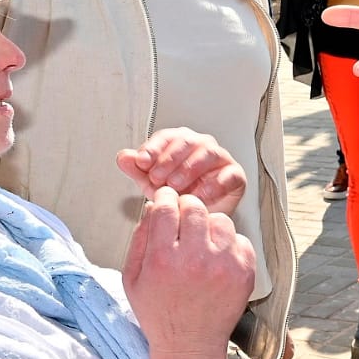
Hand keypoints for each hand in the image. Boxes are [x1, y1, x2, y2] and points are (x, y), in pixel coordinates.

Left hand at [116, 128, 246, 214]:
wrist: (198, 221)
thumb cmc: (178, 196)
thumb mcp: (152, 184)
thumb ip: (138, 170)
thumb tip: (123, 156)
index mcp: (179, 143)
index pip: (166, 137)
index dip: (153, 148)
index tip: (142, 162)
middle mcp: (201, 146)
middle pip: (186, 141)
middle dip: (169, 159)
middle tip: (157, 178)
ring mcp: (220, 159)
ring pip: (208, 153)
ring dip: (189, 169)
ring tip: (176, 187)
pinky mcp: (235, 175)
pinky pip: (228, 174)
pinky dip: (213, 184)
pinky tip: (199, 195)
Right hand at [122, 187, 254, 354]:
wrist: (190, 345)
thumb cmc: (159, 313)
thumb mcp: (133, 279)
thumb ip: (139, 239)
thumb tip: (152, 207)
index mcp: (163, 259)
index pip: (166, 208)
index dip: (164, 198)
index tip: (166, 198)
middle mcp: (195, 260)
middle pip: (194, 207)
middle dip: (186, 207)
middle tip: (184, 217)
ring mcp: (223, 265)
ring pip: (220, 220)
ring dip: (209, 226)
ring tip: (201, 243)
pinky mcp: (244, 272)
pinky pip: (240, 239)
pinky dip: (228, 244)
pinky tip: (217, 259)